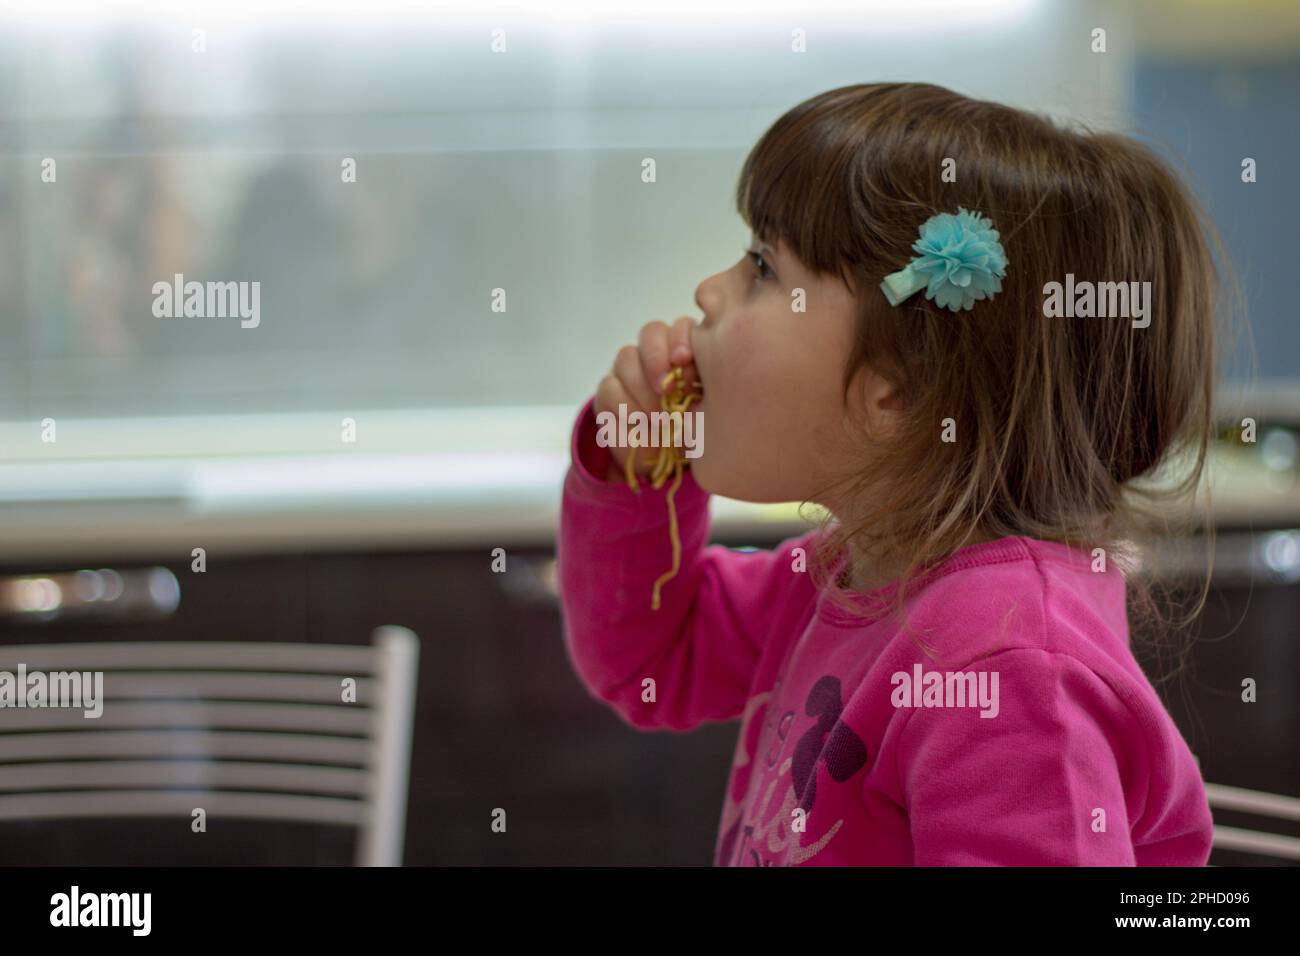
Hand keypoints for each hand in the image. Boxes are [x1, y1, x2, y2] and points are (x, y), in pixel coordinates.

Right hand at [595, 316, 698, 482]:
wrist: (664, 461)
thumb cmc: (692, 433)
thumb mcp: (707, 411)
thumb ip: (704, 387)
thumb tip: (692, 379)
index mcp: (686, 353)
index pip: (681, 327)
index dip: (681, 338)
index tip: (685, 361)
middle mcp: (656, 354)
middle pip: (651, 332)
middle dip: (657, 357)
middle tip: (667, 389)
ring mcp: (629, 369)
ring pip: (627, 357)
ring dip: (642, 388)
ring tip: (659, 418)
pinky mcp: (609, 391)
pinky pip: (609, 386)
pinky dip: (625, 406)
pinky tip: (639, 423)